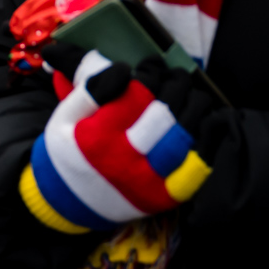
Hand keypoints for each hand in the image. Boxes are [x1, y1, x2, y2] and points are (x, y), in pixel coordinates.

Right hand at [18, 43, 219, 234]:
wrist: (68, 202)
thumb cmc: (67, 151)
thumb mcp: (63, 117)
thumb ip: (87, 88)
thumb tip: (119, 68)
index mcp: (97, 137)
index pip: (134, 94)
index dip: (149, 72)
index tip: (149, 65)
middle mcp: (125, 160)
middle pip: (165, 113)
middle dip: (176, 85)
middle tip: (174, 76)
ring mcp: (149, 181)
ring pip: (185, 137)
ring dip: (195, 108)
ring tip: (191, 95)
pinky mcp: (166, 197)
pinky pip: (197, 167)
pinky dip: (205, 140)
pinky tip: (203, 123)